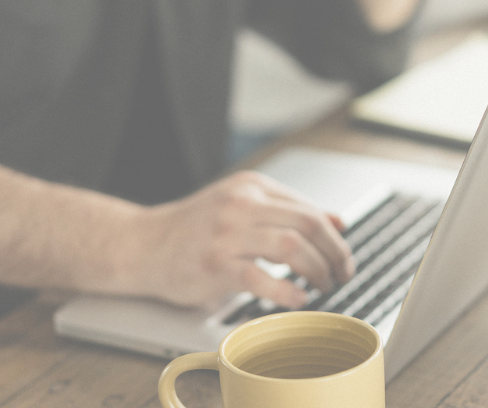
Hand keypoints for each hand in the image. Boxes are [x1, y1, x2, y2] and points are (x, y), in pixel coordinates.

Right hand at [131, 171, 353, 308]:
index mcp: (252, 187)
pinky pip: (259, 277)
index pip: (308, 208)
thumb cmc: (197, 228)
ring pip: (290, 246)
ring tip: (324, 286)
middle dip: (334, 254)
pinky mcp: (213, 263)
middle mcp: (242, 204)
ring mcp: (227, 233)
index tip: (344, 257)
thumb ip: (289, 211)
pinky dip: (285, 290)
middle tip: (343, 275)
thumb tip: (338, 221)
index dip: (334, 236)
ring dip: (317, 270)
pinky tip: (298, 299)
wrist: (144, 244)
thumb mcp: (244, 206)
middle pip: (306, 225)